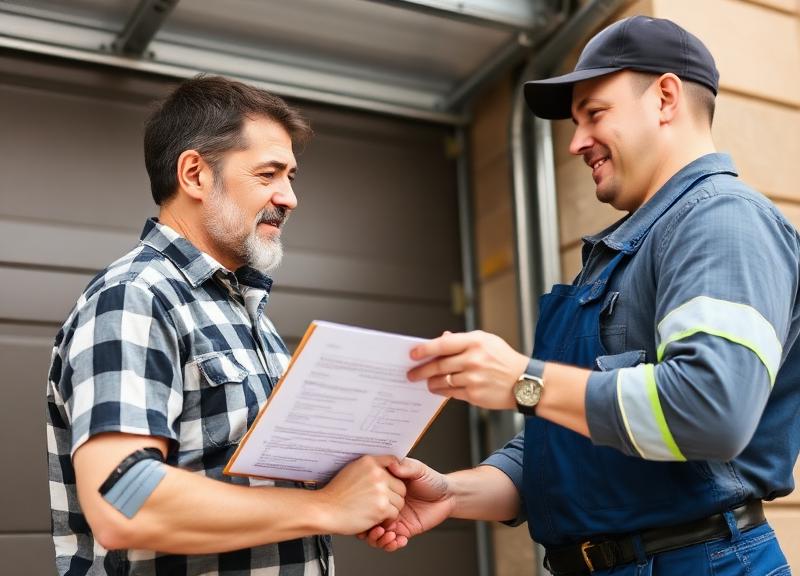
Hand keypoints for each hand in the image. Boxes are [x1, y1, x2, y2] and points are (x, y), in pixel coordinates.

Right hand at [317, 455, 405, 534]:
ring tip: (377, 510)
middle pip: (400, 486)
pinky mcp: (381, 507)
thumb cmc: (336, 494)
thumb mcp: (351, 470)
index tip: (393, 480)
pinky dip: (387, 519)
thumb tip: (388, 465)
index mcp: (369, 462)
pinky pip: (394, 513)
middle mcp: (377, 473)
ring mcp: (380, 490)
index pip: (394, 461)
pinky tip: (376, 518)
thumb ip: (370, 467)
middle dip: (394, 495)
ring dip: (391, 508)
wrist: (325, 510)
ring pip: (399, 501)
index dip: (396, 473)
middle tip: (383, 501)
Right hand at [358, 458, 453, 551]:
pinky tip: (397, 539)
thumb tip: (392, 463)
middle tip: (374, 525)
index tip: (362, 506)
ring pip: (375, 534)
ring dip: (377, 538)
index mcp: (385, 489)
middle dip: (367, 526)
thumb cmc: (431, 480)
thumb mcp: (418, 469)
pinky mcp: (402, 530)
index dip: (362, 503)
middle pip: (367, 519)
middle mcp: (386, 504)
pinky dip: (390, 545)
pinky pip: (390, 542)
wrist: (448, 496)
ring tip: (385, 533)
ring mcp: (392, 518)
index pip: (367, 497)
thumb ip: (406, 467)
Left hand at [407, 330, 529, 409]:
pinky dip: (442, 391)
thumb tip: (441, 339)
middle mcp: (473, 359)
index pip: (442, 344)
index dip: (424, 349)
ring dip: (430, 382)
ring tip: (426, 382)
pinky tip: (439, 389)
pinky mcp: (475, 394)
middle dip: (421, 370)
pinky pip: (451, 393)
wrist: (526, 382)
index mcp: (475, 341)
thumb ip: (463, 340)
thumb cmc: (505, 360)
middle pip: (438, 365)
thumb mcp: (487, 342)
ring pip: (442, 381)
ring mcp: (474, 378)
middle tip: (411, 373)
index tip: (412, 354)